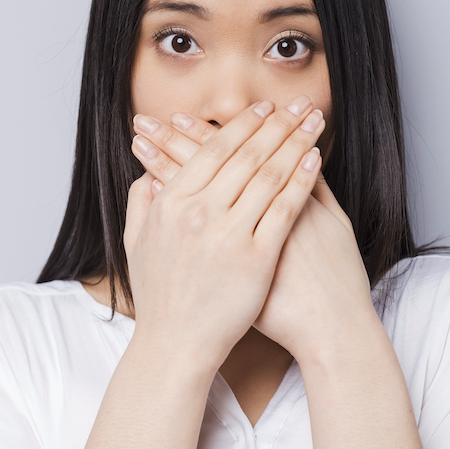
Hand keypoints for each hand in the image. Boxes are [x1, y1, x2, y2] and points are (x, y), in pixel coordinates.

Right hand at [124, 98, 323, 370]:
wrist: (175, 344)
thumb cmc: (158, 297)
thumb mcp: (135, 243)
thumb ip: (141, 201)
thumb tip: (148, 172)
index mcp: (171, 202)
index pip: (212, 150)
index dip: (242, 125)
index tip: (263, 109)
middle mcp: (199, 211)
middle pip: (246, 155)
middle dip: (276, 123)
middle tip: (296, 104)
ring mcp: (228, 234)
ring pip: (268, 175)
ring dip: (294, 141)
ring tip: (313, 122)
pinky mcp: (256, 258)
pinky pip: (284, 209)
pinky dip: (301, 180)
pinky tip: (314, 160)